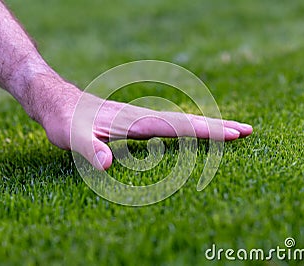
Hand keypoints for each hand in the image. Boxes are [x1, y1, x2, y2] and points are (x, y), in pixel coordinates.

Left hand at [40, 81, 252, 169]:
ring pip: (180, 121)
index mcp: (133, 121)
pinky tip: (194, 132)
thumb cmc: (62, 120)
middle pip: (187, 121)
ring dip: (208, 126)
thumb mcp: (68, 137)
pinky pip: (169, 124)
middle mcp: (141, 117)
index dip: (204, 131)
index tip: (233, 134)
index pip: (176, 126)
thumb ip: (88, 149)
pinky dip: (189, 128)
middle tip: (249, 130)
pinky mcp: (135, 120)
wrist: (54, 99)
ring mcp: (140, 117)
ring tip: (233, 131)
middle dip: (218, 127)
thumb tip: (108, 165)